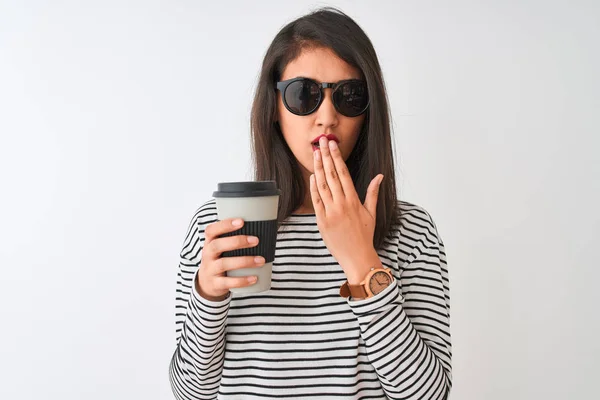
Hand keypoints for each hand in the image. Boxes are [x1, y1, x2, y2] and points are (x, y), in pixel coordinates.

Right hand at [195, 218, 263, 300]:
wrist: (207, 283)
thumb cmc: (220, 259)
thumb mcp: (221, 247)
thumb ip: (234, 237)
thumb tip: (264, 226)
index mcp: (210, 242)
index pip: (211, 230)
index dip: (225, 225)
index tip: (241, 221)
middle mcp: (207, 254)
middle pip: (217, 245)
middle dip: (237, 241)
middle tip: (256, 240)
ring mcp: (210, 270)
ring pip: (224, 264)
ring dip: (244, 261)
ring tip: (261, 260)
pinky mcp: (216, 284)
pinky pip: (228, 282)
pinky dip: (242, 280)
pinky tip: (254, 278)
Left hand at [310, 136, 384, 283]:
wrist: (357, 257)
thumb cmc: (365, 236)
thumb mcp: (371, 213)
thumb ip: (373, 192)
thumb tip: (380, 176)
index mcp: (354, 200)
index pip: (343, 173)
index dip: (337, 157)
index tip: (332, 145)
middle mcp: (341, 204)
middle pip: (331, 175)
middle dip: (326, 156)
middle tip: (321, 141)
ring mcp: (330, 212)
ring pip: (322, 185)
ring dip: (318, 168)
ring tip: (315, 153)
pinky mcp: (322, 221)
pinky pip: (316, 200)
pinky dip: (313, 187)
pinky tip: (313, 176)